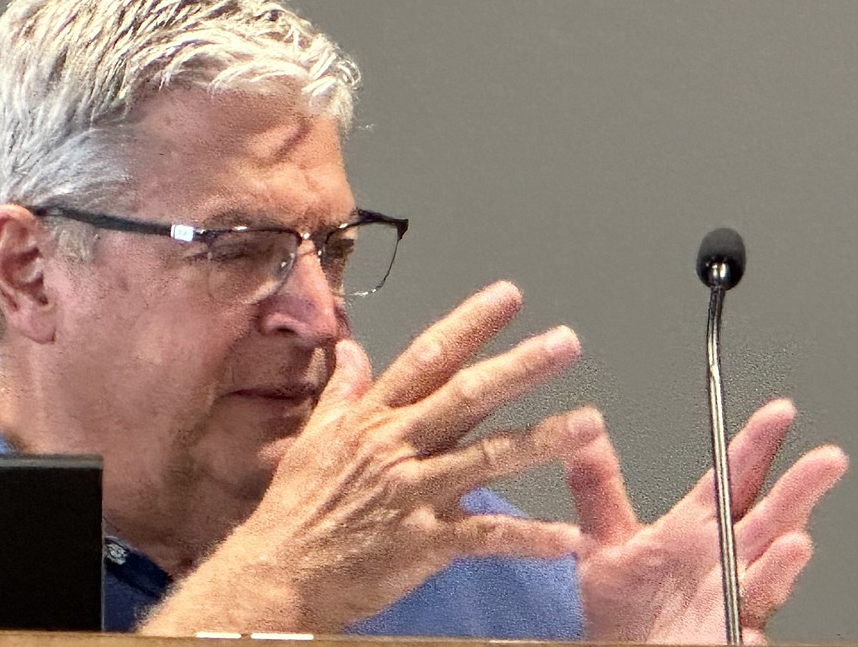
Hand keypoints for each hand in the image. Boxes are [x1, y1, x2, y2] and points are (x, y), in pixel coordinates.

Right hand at [142, 281, 598, 633]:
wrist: (279, 571)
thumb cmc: (296, 506)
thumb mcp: (316, 438)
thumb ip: (343, 391)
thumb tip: (351, 349)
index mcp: (373, 419)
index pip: (428, 358)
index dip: (470, 325)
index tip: (508, 297)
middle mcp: (396, 447)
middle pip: (466, 397)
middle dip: (519, 367)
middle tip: (566, 342)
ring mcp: (411, 494)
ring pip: (486, 459)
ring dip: (540, 439)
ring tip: (590, 423)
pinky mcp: (422, 543)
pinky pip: (483, 537)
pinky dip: (527, 538)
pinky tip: (567, 537)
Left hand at [568, 399, 847, 643]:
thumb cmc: (620, 609)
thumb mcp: (603, 541)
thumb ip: (596, 490)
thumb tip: (582, 436)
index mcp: (694, 532)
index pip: (732, 481)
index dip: (755, 447)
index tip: (779, 412)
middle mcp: (721, 563)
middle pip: (767, 520)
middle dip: (797, 490)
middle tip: (825, 458)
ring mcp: (727, 603)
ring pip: (766, 577)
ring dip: (781, 562)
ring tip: (795, 541)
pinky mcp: (723, 639)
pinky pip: (741, 633)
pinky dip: (749, 629)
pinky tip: (754, 627)